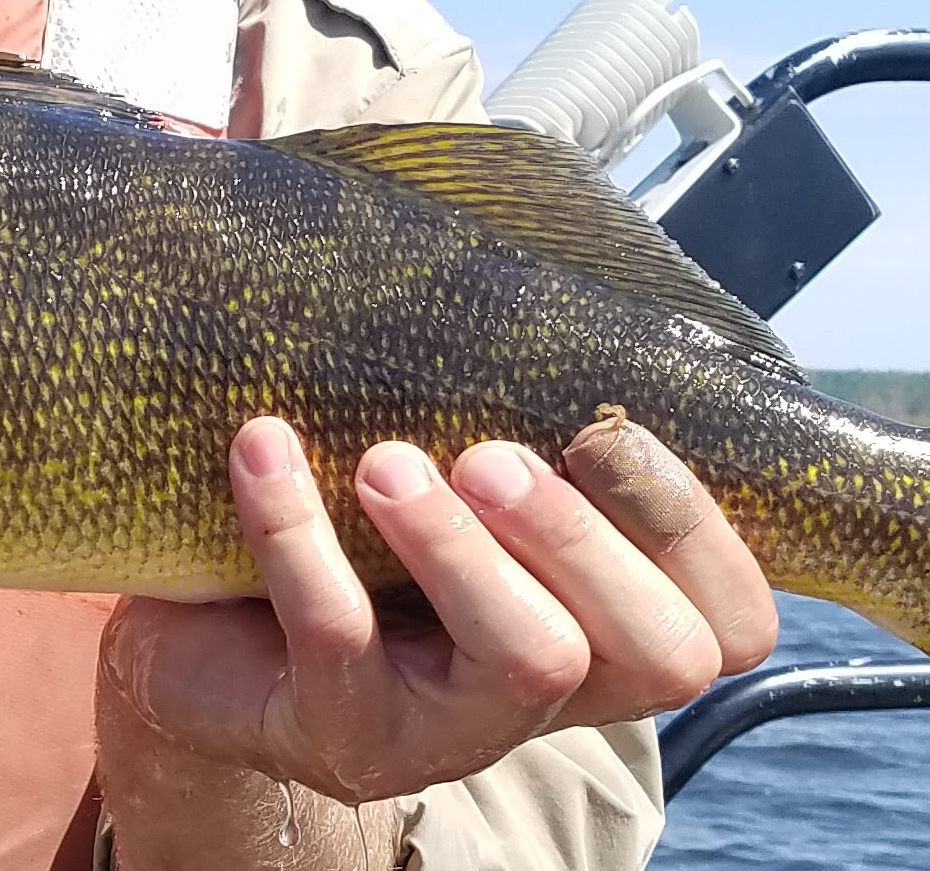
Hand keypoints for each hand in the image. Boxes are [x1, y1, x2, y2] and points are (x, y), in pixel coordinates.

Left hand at [98, 414, 775, 810]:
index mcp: (608, 618)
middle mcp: (558, 690)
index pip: (732, 617)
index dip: (696, 528)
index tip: (602, 423)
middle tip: (491, 453)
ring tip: (383, 463)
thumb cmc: (348, 513)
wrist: (196, 616)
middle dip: (590, 540)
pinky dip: (299, 538)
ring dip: (461, 548)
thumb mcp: (441, 442)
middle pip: (662, 654)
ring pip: (527, 660)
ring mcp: (456, 730)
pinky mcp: (345, 740)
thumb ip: (500, 372)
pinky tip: (262, 452)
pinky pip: (341, 644)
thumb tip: (491, 190)